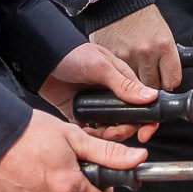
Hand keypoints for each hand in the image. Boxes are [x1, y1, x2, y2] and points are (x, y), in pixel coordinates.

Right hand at [0, 110, 143, 191]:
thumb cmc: (26, 131)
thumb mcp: (73, 136)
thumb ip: (108, 152)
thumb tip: (137, 159)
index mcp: (67, 186)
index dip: (102, 184)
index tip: (97, 175)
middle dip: (75, 186)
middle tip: (62, 164)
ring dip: (49, 190)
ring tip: (39, 166)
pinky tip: (20, 177)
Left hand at [38, 40, 159, 143]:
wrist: (42, 59)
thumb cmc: (72, 54)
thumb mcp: (100, 67)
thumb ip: (124, 84)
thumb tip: (150, 97)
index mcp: (124, 82)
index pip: (145, 104)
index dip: (148, 121)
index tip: (144, 134)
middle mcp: (113, 95)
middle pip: (129, 121)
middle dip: (123, 131)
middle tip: (110, 134)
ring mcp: (97, 105)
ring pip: (110, 129)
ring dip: (105, 136)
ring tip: (93, 133)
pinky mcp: (81, 113)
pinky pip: (90, 131)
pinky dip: (89, 136)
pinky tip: (83, 132)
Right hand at [91, 4, 181, 91]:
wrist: (118, 1)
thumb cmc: (142, 16)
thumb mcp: (163, 32)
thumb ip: (166, 56)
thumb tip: (168, 78)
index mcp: (164, 45)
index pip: (172, 80)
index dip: (169, 81)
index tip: (166, 79)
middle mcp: (147, 53)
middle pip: (153, 86)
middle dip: (152, 82)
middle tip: (149, 73)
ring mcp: (128, 56)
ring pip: (135, 85)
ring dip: (136, 81)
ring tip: (135, 69)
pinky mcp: (111, 58)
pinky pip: (119, 77)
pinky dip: (121, 75)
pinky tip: (123, 66)